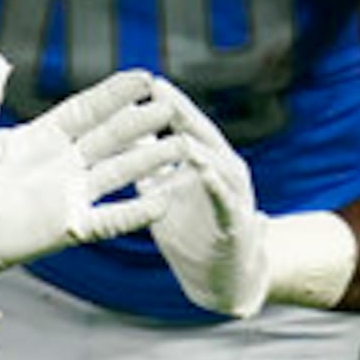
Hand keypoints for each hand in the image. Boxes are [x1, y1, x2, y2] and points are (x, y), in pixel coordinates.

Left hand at [0, 54, 179, 301]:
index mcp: (43, 137)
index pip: (87, 110)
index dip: (114, 95)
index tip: (144, 78)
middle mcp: (64, 163)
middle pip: (111, 137)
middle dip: (141, 123)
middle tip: (173, 107)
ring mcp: (69, 194)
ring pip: (119, 173)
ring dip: (149, 161)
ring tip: (181, 147)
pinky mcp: (68, 226)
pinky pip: (109, 219)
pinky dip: (135, 214)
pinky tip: (162, 204)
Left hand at [142, 80, 271, 318]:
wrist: (216, 278)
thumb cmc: (189, 230)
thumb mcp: (161, 190)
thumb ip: (148, 161)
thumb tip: (124, 130)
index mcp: (205, 161)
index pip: (186, 126)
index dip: (170, 104)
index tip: (148, 81)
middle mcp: (223, 172)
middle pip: (202, 135)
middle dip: (182, 112)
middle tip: (161, 90)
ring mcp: (233, 196)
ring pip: (218, 164)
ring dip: (199, 145)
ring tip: (180, 128)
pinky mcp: (235, 222)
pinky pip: (225, 201)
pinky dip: (215, 185)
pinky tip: (202, 171)